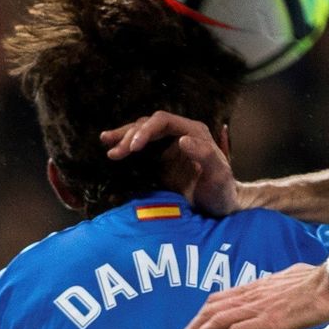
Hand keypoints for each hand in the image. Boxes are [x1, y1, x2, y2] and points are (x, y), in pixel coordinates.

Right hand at [101, 111, 243, 215]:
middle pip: (149, 125)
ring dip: (124, 137)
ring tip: (106, 142)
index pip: (163, 121)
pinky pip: (141, 147)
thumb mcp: (218, 175)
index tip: (133, 147)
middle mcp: (181, 133)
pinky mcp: (162, 158)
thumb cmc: (222, 191)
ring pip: (142, 132)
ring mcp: (170, 145)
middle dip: (130, 136)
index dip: (146, 130)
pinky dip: (126, 145)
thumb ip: (204, 155)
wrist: (221, 207)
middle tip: (115, 153)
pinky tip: (112, 146)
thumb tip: (182, 140)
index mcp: (194, 132)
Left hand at [172, 262, 328, 328]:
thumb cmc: (318, 281)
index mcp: (256, 287)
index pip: (219, 299)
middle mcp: (251, 295)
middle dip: (190, 328)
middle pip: (210, 310)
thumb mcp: (290, 282)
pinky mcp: (267, 320)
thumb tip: (276, 297)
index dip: (201, 315)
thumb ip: (276, 291)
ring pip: (216, 321)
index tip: (191, 328)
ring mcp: (257, 307)